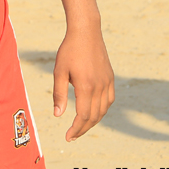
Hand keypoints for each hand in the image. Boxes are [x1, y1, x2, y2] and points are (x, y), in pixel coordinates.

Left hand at [53, 25, 114, 139]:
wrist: (86, 31)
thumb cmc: (69, 50)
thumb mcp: (59, 71)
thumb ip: (58, 94)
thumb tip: (58, 115)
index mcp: (86, 86)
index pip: (83, 116)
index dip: (76, 129)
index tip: (68, 137)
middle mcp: (99, 87)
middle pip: (94, 116)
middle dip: (83, 129)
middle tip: (72, 135)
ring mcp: (107, 82)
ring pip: (103, 110)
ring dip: (93, 121)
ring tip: (81, 126)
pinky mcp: (110, 77)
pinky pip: (109, 100)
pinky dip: (102, 110)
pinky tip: (94, 112)